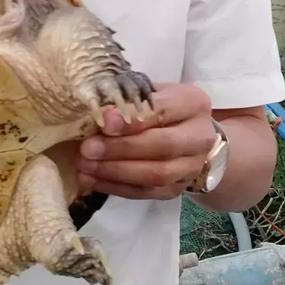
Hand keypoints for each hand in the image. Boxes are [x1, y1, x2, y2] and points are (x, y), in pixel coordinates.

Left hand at [76, 82, 214, 200]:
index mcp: (193, 103)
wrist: (187, 133)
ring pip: (156, 174)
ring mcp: (191, 166)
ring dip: (116, 172)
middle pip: (162, 146)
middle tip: (87, 149)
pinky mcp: (177, 188)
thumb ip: (128, 99)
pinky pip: (147, 192)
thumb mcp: (148, 92)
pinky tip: (92, 180)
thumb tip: (97, 112)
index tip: (104, 123)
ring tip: (85, 166)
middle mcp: (199, 136)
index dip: (132, 119)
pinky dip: (116, 187)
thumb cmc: (160, 106)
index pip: (163, 111)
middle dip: (121, 149)